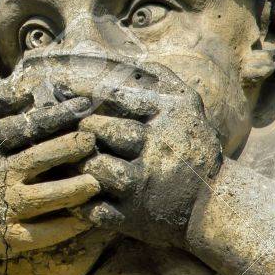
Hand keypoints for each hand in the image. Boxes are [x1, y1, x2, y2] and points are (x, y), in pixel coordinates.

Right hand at [0, 78, 101, 267]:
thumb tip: (26, 86)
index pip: (30, 124)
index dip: (61, 113)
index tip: (86, 105)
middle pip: (42, 158)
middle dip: (74, 147)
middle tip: (97, 139)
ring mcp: (1, 207)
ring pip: (46, 197)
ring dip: (75, 189)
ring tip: (98, 180)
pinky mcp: (4, 237)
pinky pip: (40, 234)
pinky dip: (65, 228)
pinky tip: (86, 220)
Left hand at [77, 64, 222, 247]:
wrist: (213, 204)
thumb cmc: (193, 146)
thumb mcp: (187, 105)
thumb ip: (160, 77)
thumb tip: (123, 57)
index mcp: (166, 119)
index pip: (114, 97)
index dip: (82, 90)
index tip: (60, 85)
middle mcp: (154, 151)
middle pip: (98, 131)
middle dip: (78, 125)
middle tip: (60, 122)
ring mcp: (142, 187)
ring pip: (92, 167)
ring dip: (74, 160)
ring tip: (62, 152)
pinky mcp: (132, 218)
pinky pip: (93, 207)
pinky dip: (76, 197)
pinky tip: (68, 186)